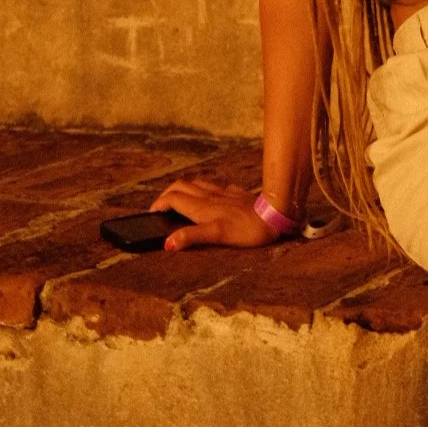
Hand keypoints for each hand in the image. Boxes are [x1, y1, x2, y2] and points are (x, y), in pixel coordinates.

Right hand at [149, 178, 283, 250]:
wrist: (276, 215)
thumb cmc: (248, 228)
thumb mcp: (217, 235)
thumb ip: (191, 236)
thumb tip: (167, 242)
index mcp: (202, 206)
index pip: (173, 198)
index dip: (159, 204)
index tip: (151, 213)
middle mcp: (210, 196)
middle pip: (181, 186)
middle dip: (167, 194)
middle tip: (161, 206)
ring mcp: (224, 192)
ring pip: (197, 184)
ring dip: (183, 190)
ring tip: (179, 201)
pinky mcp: (236, 193)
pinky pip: (214, 187)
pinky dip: (203, 190)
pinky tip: (209, 198)